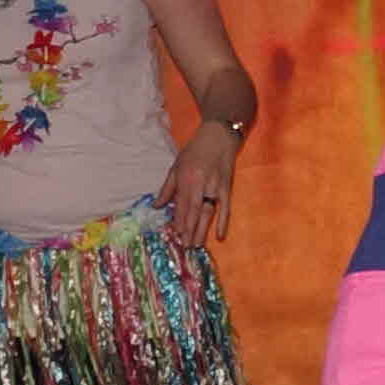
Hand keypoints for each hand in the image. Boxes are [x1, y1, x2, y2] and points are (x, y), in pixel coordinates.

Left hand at [163, 124, 243, 245]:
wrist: (219, 137)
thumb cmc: (195, 151)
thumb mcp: (176, 166)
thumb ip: (167, 188)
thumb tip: (157, 206)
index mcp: (186, 178)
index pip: (181, 204)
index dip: (178, 220)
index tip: (175, 234)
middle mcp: (200, 184)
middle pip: (193, 212)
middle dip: (188, 230)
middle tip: (184, 246)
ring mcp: (215, 187)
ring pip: (208, 213)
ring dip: (202, 230)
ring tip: (196, 245)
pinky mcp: (227, 188)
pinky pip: (225, 208)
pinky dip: (223, 222)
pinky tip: (220, 235)